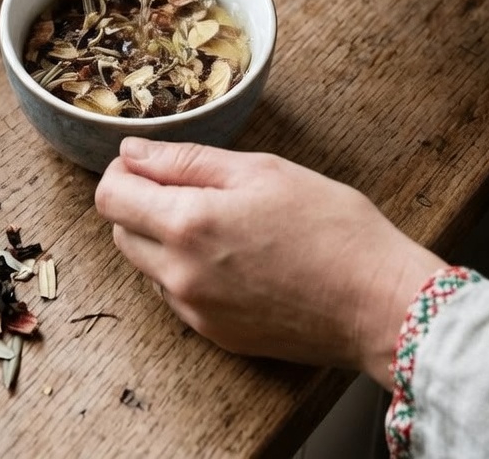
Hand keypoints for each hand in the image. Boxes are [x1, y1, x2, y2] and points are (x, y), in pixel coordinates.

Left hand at [94, 138, 442, 386]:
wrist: (378, 301)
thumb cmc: (330, 226)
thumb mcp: (259, 170)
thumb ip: (185, 161)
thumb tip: (132, 153)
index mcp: (188, 224)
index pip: (110, 197)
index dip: (122, 172)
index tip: (147, 162)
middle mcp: (180, 275)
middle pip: (121, 231)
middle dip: (139, 203)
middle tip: (188, 185)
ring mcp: (196, 312)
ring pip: (147, 265)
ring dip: (162, 238)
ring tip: (220, 221)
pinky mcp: (215, 335)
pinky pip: (177, 295)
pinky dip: (187, 270)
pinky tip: (233, 256)